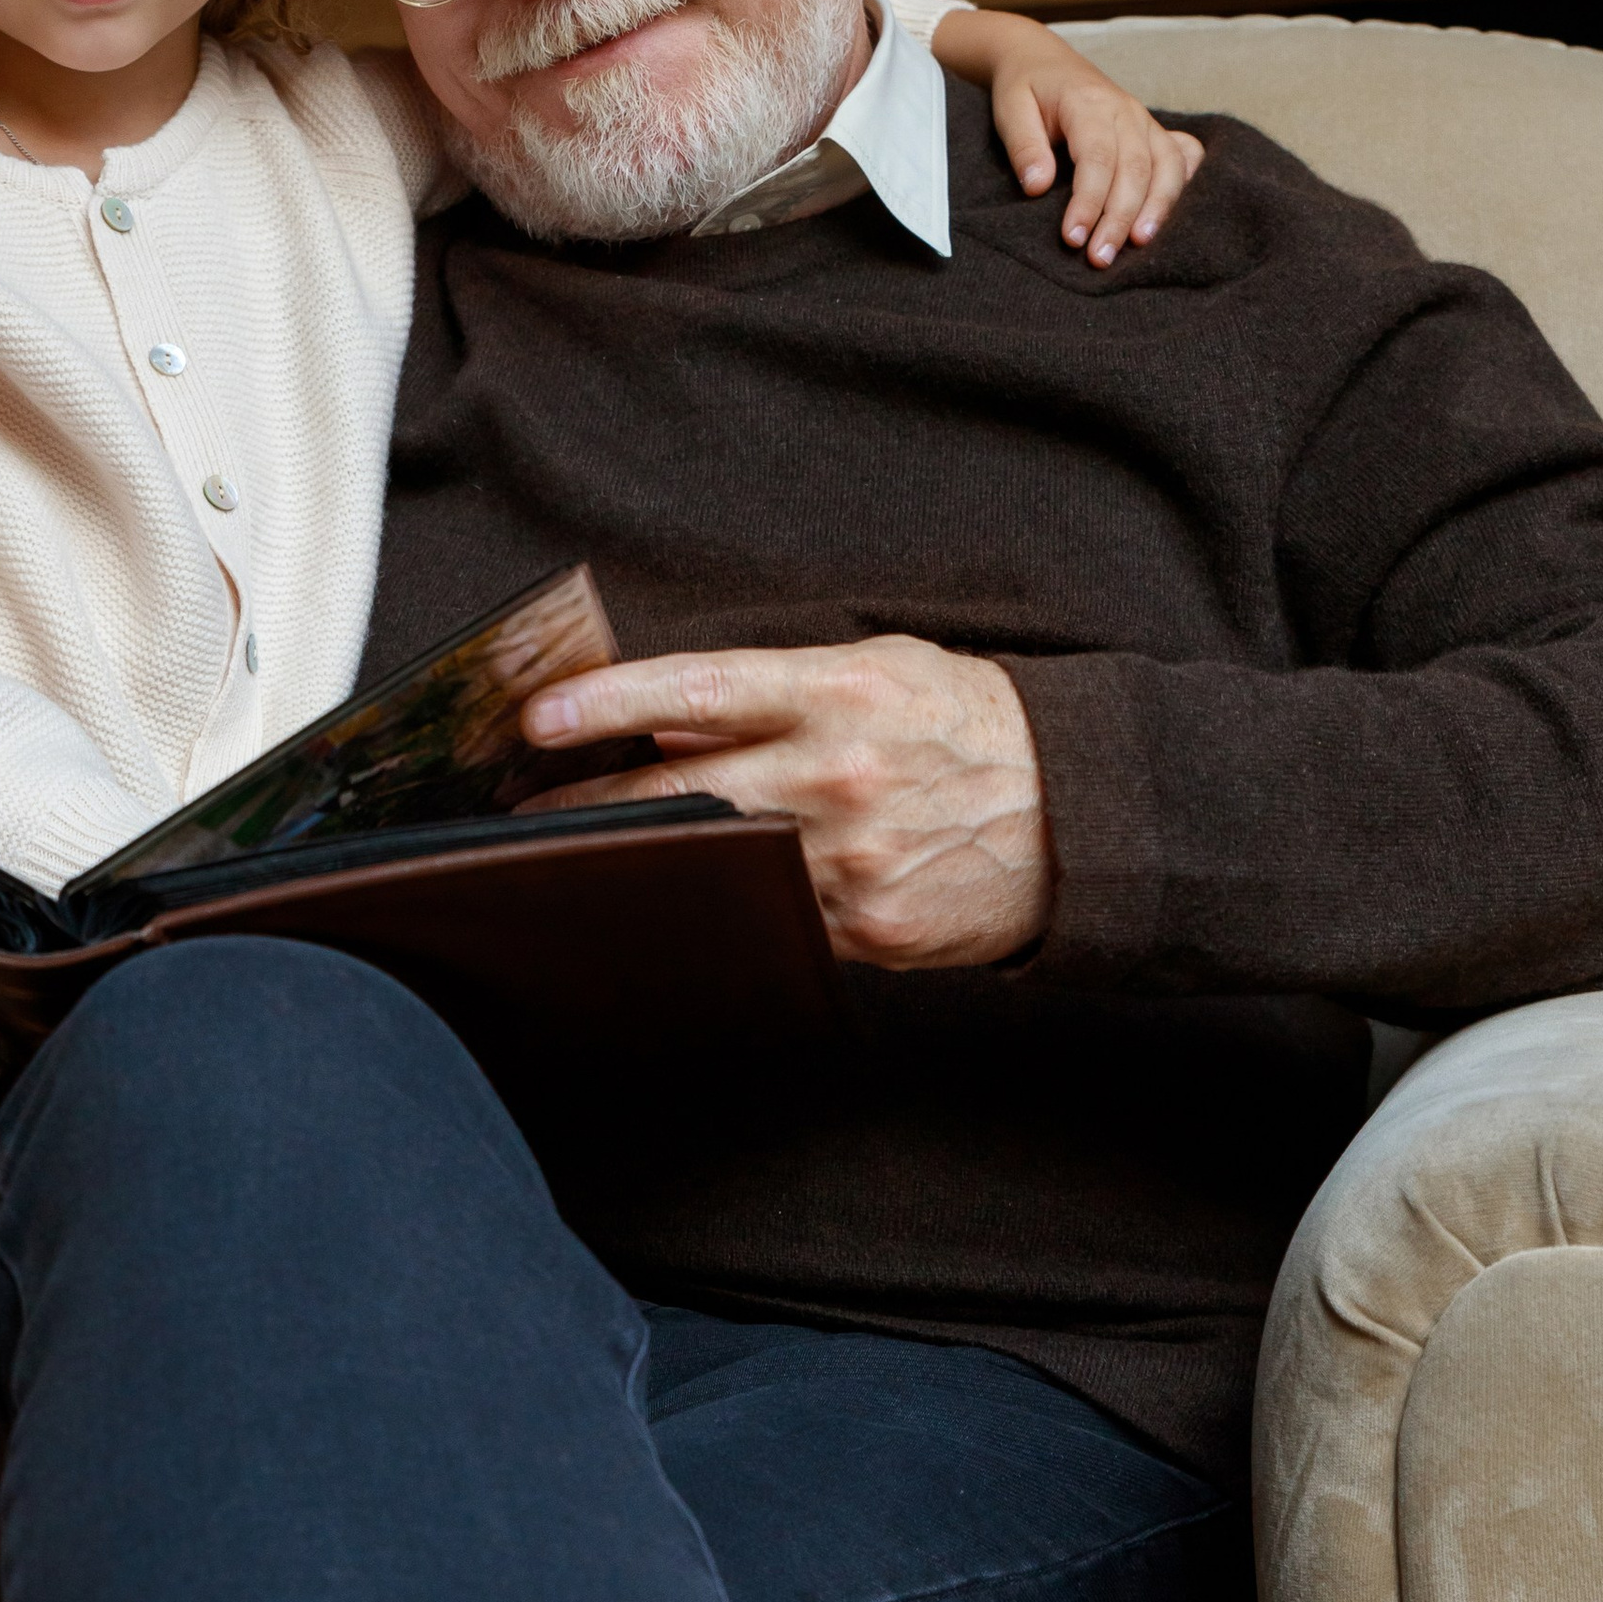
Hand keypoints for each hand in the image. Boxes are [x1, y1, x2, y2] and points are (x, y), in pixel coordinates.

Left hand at [522, 637, 1052, 968]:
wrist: (1081, 815)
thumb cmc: (969, 727)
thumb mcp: (880, 672)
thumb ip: (775, 691)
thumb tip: (670, 719)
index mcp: (840, 695)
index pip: (700, 690)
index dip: (609, 702)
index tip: (538, 717)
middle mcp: (839, 775)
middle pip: (682, 793)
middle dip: (588, 806)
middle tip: (522, 811)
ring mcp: (851, 862)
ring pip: (712, 867)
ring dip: (637, 864)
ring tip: (575, 860)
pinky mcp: (867, 930)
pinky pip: (766, 921)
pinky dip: (716, 910)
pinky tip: (677, 905)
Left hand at [937, 14, 1201, 264]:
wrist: (1042, 58)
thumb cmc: (1024, 87)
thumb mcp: (1010, 108)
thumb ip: (1023, 146)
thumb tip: (1038, 187)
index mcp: (1089, 102)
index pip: (1097, 158)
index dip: (1089, 202)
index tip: (1073, 238)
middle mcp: (1126, 111)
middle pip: (1136, 169)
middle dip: (1120, 217)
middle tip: (1100, 259)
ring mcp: (1144, 120)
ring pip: (1167, 166)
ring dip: (1158, 209)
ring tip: (1139, 246)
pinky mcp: (1152, 132)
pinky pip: (1181, 157)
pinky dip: (1182, 185)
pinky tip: (1172, 216)